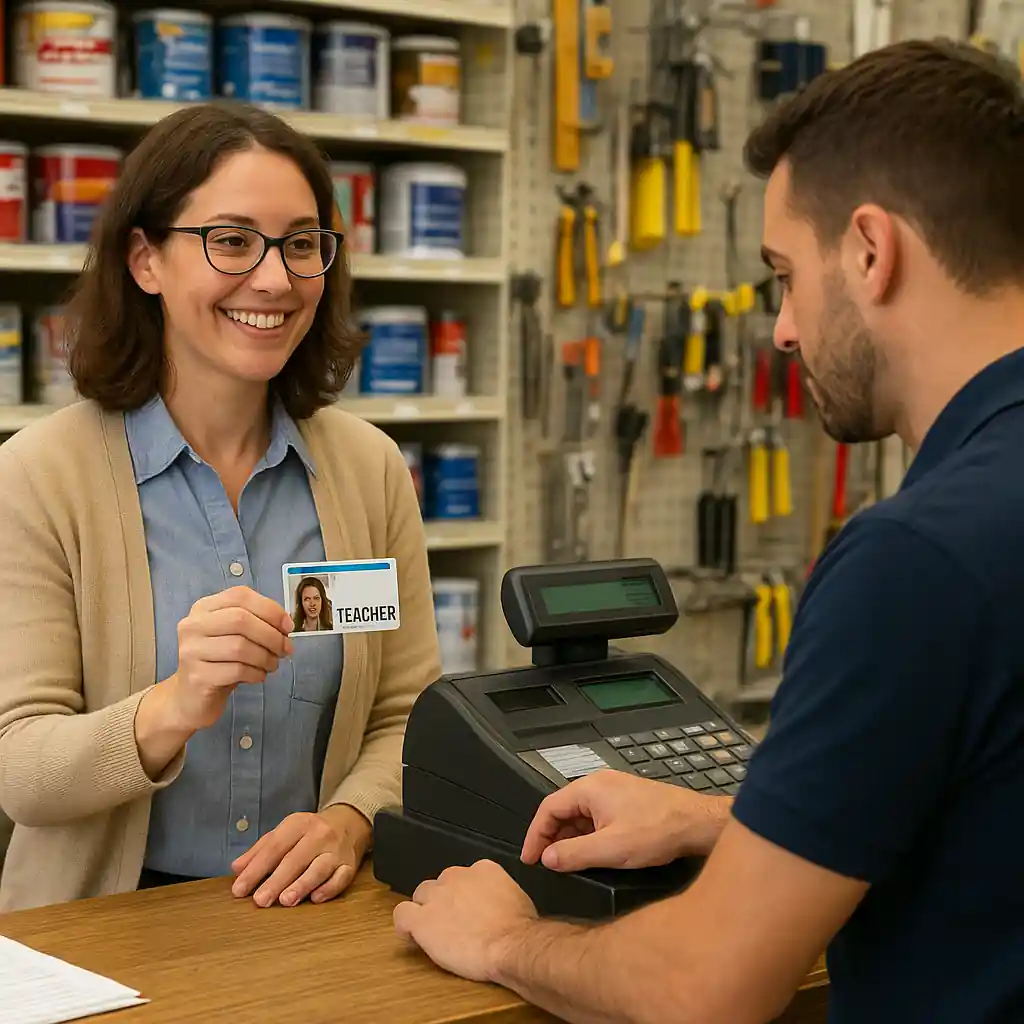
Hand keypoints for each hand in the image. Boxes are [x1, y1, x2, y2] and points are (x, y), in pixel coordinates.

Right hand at [168, 586, 292, 730]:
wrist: (191, 697)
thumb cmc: (219, 661)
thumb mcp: (234, 636)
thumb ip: (256, 622)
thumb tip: (285, 624)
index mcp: (204, 608)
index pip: (240, 595)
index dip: (270, 609)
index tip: (287, 626)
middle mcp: (193, 625)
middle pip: (241, 620)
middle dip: (271, 635)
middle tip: (285, 649)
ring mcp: (191, 651)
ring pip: (240, 647)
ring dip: (266, 657)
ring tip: (272, 664)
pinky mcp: (197, 676)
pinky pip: (236, 670)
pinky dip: (256, 673)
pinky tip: (258, 675)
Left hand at [231, 806, 369, 907]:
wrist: (350, 823)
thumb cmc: (311, 832)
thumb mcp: (285, 832)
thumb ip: (260, 850)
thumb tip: (237, 869)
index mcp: (299, 824)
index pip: (274, 847)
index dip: (256, 868)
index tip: (240, 888)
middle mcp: (319, 835)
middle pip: (296, 859)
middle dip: (276, 881)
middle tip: (260, 900)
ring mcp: (336, 850)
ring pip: (319, 868)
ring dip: (302, 885)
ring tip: (286, 900)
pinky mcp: (350, 865)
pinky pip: (341, 877)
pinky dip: (329, 888)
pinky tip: (316, 898)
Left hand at [393, 861, 536, 982]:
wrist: (511, 944)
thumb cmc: (519, 928)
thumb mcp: (516, 898)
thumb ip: (498, 893)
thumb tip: (495, 904)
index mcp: (482, 869)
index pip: (464, 877)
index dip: (463, 895)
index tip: (467, 910)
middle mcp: (457, 876)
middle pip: (441, 884)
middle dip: (444, 902)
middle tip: (454, 925)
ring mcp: (437, 896)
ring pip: (421, 896)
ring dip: (426, 912)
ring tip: (436, 933)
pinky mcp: (422, 920)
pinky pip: (402, 915)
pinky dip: (405, 926)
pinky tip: (412, 936)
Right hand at [521, 769, 730, 871]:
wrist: (698, 823)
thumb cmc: (656, 832)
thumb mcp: (611, 849)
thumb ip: (574, 854)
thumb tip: (547, 859)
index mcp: (589, 788)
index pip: (548, 808)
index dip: (535, 835)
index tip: (530, 859)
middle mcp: (599, 784)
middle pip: (563, 809)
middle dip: (552, 837)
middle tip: (547, 864)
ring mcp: (615, 790)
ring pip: (581, 814)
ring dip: (571, 837)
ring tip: (567, 863)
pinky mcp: (627, 800)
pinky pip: (597, 815)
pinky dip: (588, 833)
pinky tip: (592, 852)